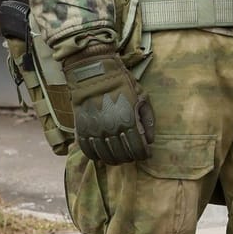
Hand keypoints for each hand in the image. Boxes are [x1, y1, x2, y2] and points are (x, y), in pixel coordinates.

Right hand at [64, 48, 155, 164]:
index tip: (146, 154)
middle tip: (133, 155)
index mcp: (128, 122)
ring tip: (119, 157)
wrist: (94, 74)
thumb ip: (148, 120)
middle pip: (122, 155)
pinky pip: (87, 150)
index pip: (138, 149)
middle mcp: (111, 130)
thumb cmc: (122, 84)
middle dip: (130, 158)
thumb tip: (150, 140)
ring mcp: (95, 131)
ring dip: (114, 159)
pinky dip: (95, 156)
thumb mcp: (143, 98)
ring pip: (105, 156)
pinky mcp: (81, 129)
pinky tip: (101, 155)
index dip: (144, 155)